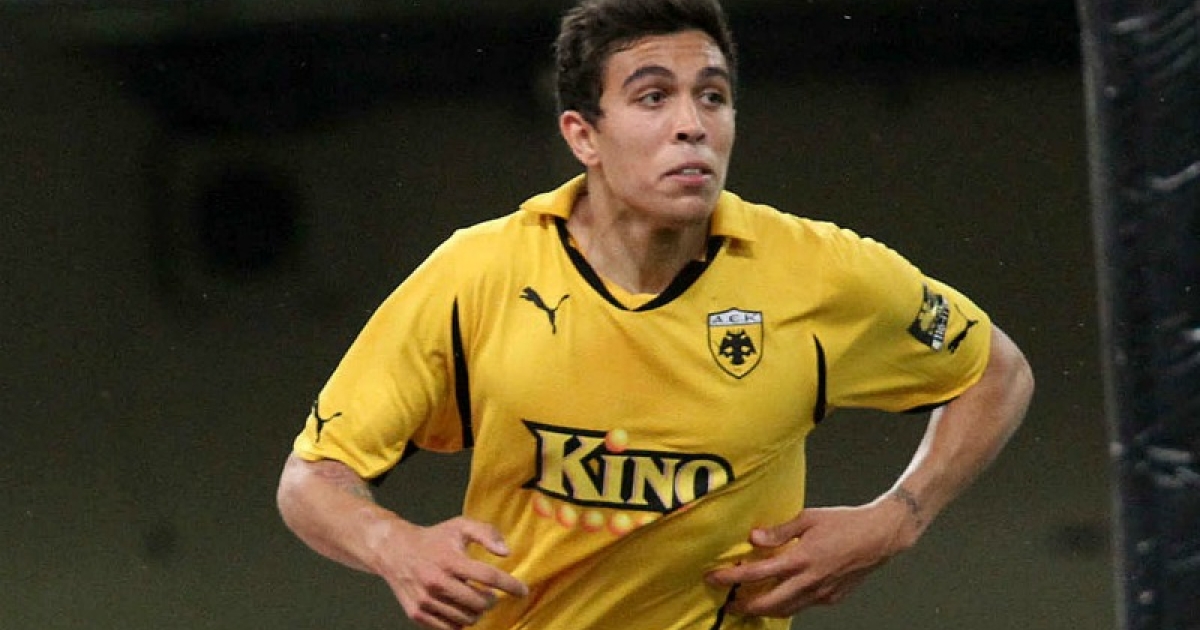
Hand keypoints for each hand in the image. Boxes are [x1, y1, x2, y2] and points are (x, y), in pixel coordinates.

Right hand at [374, 516, 527, 629]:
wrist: (395, 551)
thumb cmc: (434, 539)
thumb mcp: (460, 526)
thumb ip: (487, 534)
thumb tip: (506, 552)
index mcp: (450, 560)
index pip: (488, 576)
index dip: (510, 585)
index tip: (522, 591)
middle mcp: (437, 582)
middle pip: (479, 603)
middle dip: (492, 601)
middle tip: (491, 595)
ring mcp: (426, 601)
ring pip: (466, 619)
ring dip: (477, 612)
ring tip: (474, 600)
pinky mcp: (417, 614)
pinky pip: (450, 628)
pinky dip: (460, 622)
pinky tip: (460, 608)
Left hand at [705, 500, 917, 617]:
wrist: (880, 536)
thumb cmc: (846, 523)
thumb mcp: (809, 518)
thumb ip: (779, 531)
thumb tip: (754, 538)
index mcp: (801, 558)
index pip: (757, 573)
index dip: (733, 578)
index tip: (715, 578)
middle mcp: (810, 580)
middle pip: (769, 603)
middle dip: (745, 606)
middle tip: (730, 603)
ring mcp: (822, 592)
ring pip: (786, 609)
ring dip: (765, 609)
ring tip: (750, 603)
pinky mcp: (832, 597)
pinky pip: (803, 604)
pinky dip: (788, 604)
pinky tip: (780, 596)